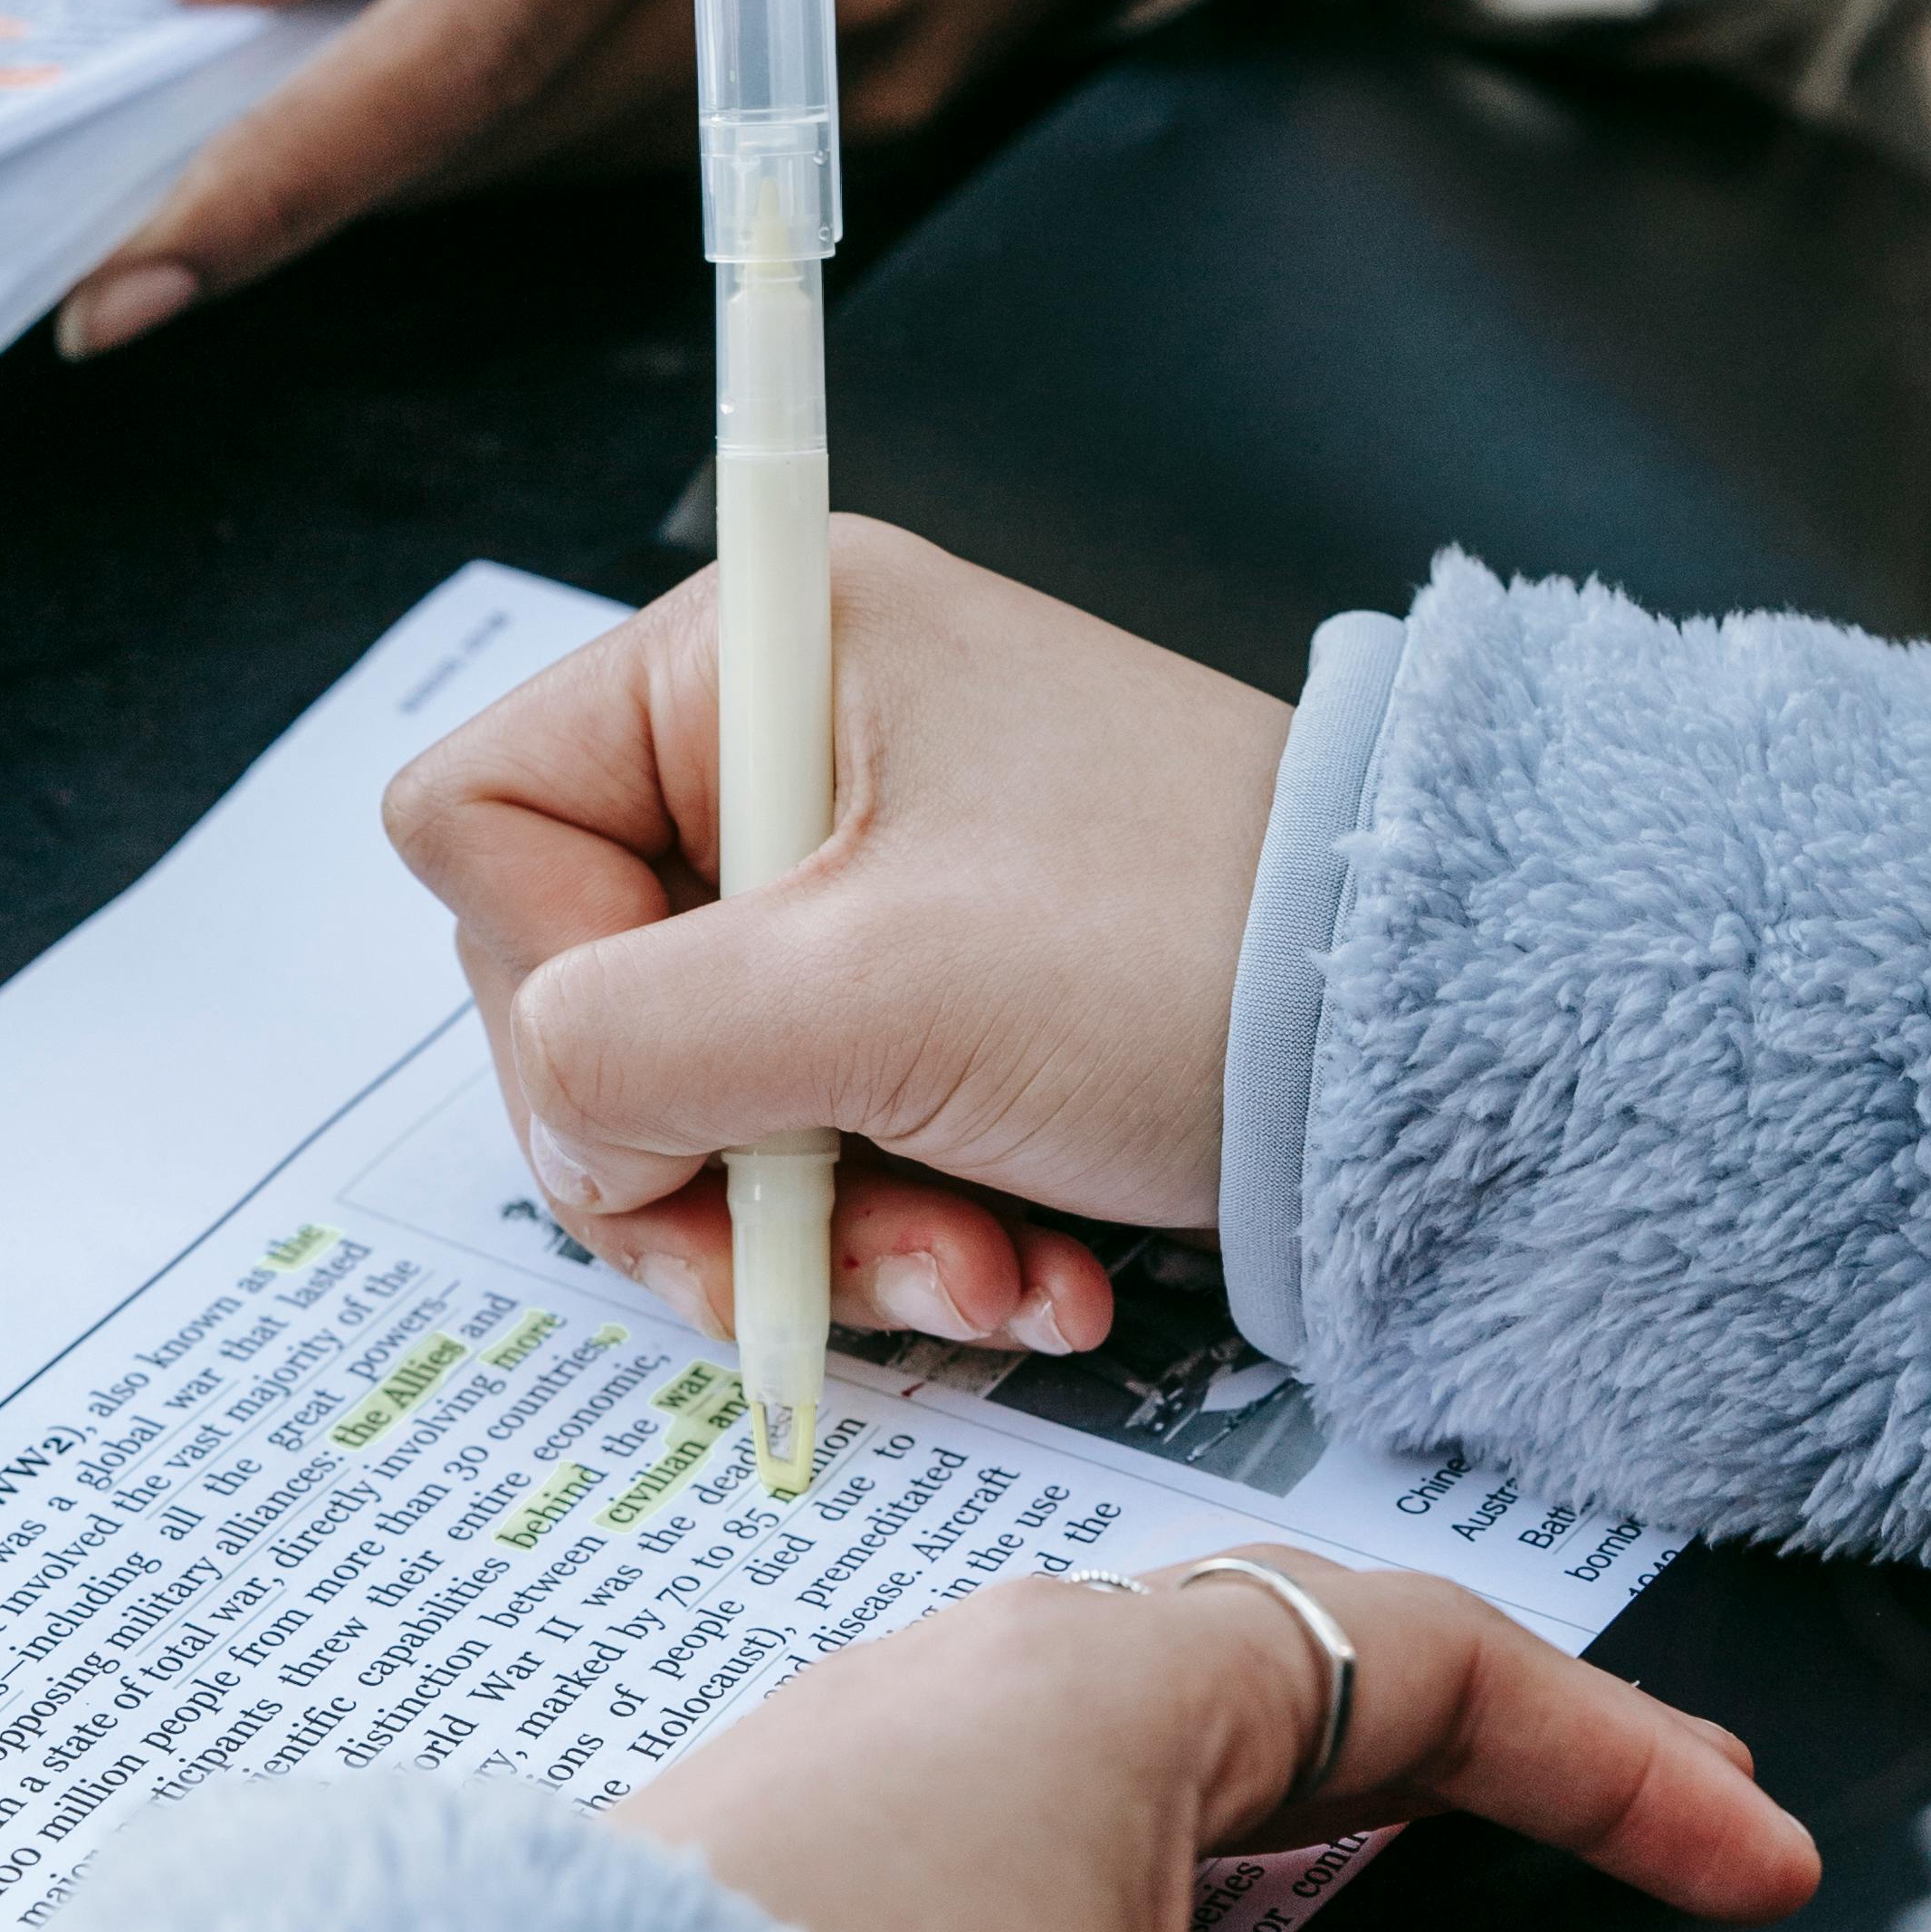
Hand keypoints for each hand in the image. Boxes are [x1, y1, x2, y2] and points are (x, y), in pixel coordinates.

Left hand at [56, 0, 1227, 354]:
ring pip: (554, 166)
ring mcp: (858, 62)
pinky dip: (548, 119)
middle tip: (195, 129)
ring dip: (436, 131)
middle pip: (485, 134)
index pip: (452, 43)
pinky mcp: (886, 126)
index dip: (277, 180)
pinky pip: (651, 167)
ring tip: (396, 20)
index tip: (121, 282)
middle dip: (321, 153)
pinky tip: (548, 23)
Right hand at [384, 518, 1288, 1354]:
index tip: (673, 1079)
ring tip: (981, 1277)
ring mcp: (858, 882)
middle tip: (822, 1242)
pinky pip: (817, 1143)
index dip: (540, 977)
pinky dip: (905, 1235)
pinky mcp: (928, 1001)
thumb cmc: (1194, 945)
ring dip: (823, 1232)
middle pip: (578, 989)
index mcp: (753, 654)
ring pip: (698, 1101)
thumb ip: (630, 1043)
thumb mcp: (872, 992)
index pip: (486, 819)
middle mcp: (786, 747)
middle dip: (705, 1160)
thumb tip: (560, 1114)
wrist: (1444, 1037)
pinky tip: (1029, 1273)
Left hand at [627, 1558, 1819, 1931]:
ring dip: (1344, 1806)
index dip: (1621, 1761)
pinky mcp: (824, 1859)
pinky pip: (1070, 1818)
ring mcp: (893, 1759)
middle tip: (1653, 1836)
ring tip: (1469, 1881)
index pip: (1435, 1663)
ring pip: (1179, 1744)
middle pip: (1315, 1674)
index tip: (1746, 1853)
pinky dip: (1203, 1867)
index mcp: (1100, 1681)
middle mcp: (991, 1678)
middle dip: (1501, 1758)